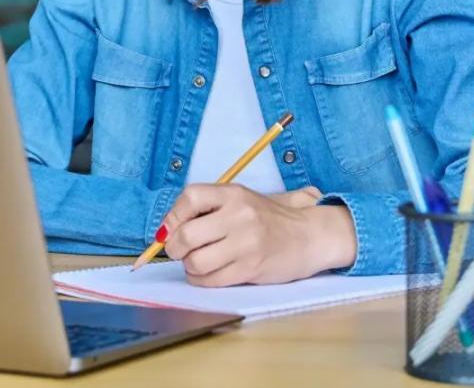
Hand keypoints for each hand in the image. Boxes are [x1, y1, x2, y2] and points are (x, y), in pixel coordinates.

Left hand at [158, 184, 355, 287]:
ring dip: (189, 266)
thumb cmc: (267, 219)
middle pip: (187, 235)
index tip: (171, 228)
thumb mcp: (240, 201)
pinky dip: (202, 280)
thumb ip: (208, 209)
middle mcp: (239, 215)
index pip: (190, 198)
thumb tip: (166, 230)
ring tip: (197, 263)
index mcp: (233, 193)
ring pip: (196, 262)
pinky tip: (209, 274)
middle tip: (179, 250)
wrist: (308, 236)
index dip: (173, 216)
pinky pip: (211, 280)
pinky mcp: (251, 268)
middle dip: (175, 247)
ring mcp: (246, 243)